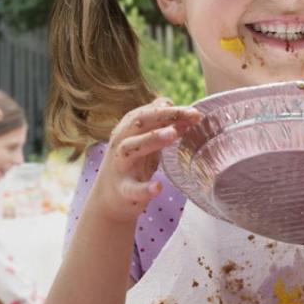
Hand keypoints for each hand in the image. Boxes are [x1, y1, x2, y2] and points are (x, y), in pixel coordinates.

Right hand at [88, 97, 201, 224]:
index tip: (195, 112)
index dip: (171, 110)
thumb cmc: (131, 165)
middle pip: (139, 123)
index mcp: (128, 130)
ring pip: (131, 148)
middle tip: (190, 115)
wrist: (108, 199)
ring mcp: (120, 166)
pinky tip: (158, 187)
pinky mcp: (123, 190)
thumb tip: (172, 104)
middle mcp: (121, 143)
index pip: (148, 113)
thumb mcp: (143, 141)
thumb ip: (157, 124)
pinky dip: (144, 188)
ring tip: (173, 134)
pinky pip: (132, 188)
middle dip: (164, 116)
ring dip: (151, 139)